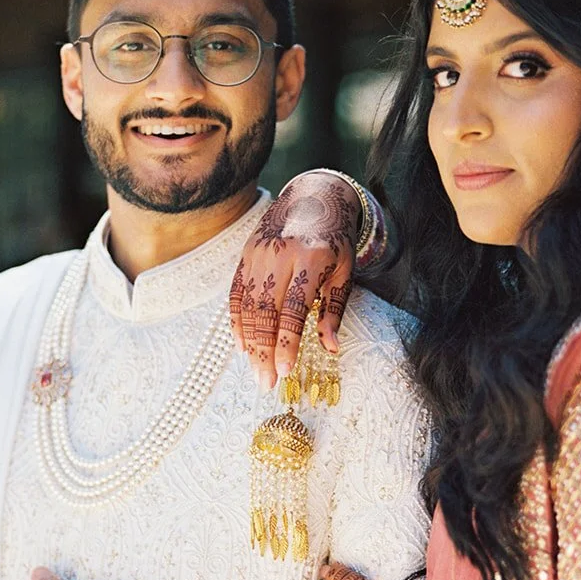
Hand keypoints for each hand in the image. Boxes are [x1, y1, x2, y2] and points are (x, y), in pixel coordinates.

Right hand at [229, 172, 359, 391]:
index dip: (287, 343)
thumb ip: (334, 309)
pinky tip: (241, 346)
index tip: (285, 371)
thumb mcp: (345, 271)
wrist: (314, 196)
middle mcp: (279, 256)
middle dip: (264, 351)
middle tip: (266, 383)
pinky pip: (235, 293)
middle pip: (265, 313)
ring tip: (256, 372)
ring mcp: (258, 254)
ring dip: (250, 343)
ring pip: (247, 306)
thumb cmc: (335, 239)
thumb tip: (330, 347)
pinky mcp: (246, 255)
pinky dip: (236, 322)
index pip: (293, 310)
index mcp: (310, 259)